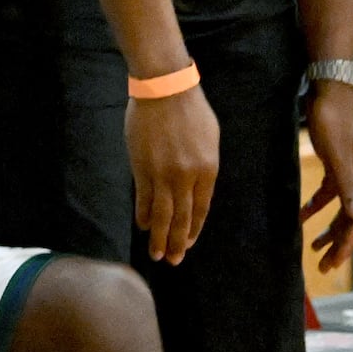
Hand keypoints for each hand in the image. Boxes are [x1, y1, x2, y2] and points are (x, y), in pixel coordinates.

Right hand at [125, 77, 219, 262]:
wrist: (164, 90)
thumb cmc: (191, 110)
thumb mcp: (210, 139)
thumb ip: (204, 166)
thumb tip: (196, 189)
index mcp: (208, 170)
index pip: (201, 209)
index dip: (194, 229)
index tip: (189, 243)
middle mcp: (187, 177)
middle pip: (182, 218)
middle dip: (178, 242)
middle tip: (174, 261)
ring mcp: (163, 175)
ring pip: (162, 215)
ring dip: (159, 237)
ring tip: (157, 254)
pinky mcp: (142, 169)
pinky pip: (144, 199)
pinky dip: (144, 215)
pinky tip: (143, 226)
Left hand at [303, 79, 352, 269]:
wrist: (330, 90)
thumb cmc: (333, 122)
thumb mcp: (337, 155)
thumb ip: (346, 186)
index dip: (347, 245)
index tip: (332, 265)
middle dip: (339, 244)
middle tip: (322, 267)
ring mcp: (350, 173)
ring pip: (342, 210)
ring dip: (329, 230)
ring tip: (314, 250)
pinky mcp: (337, 165)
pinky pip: (329, 194)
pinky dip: (317, 207)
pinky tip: (302, 217)